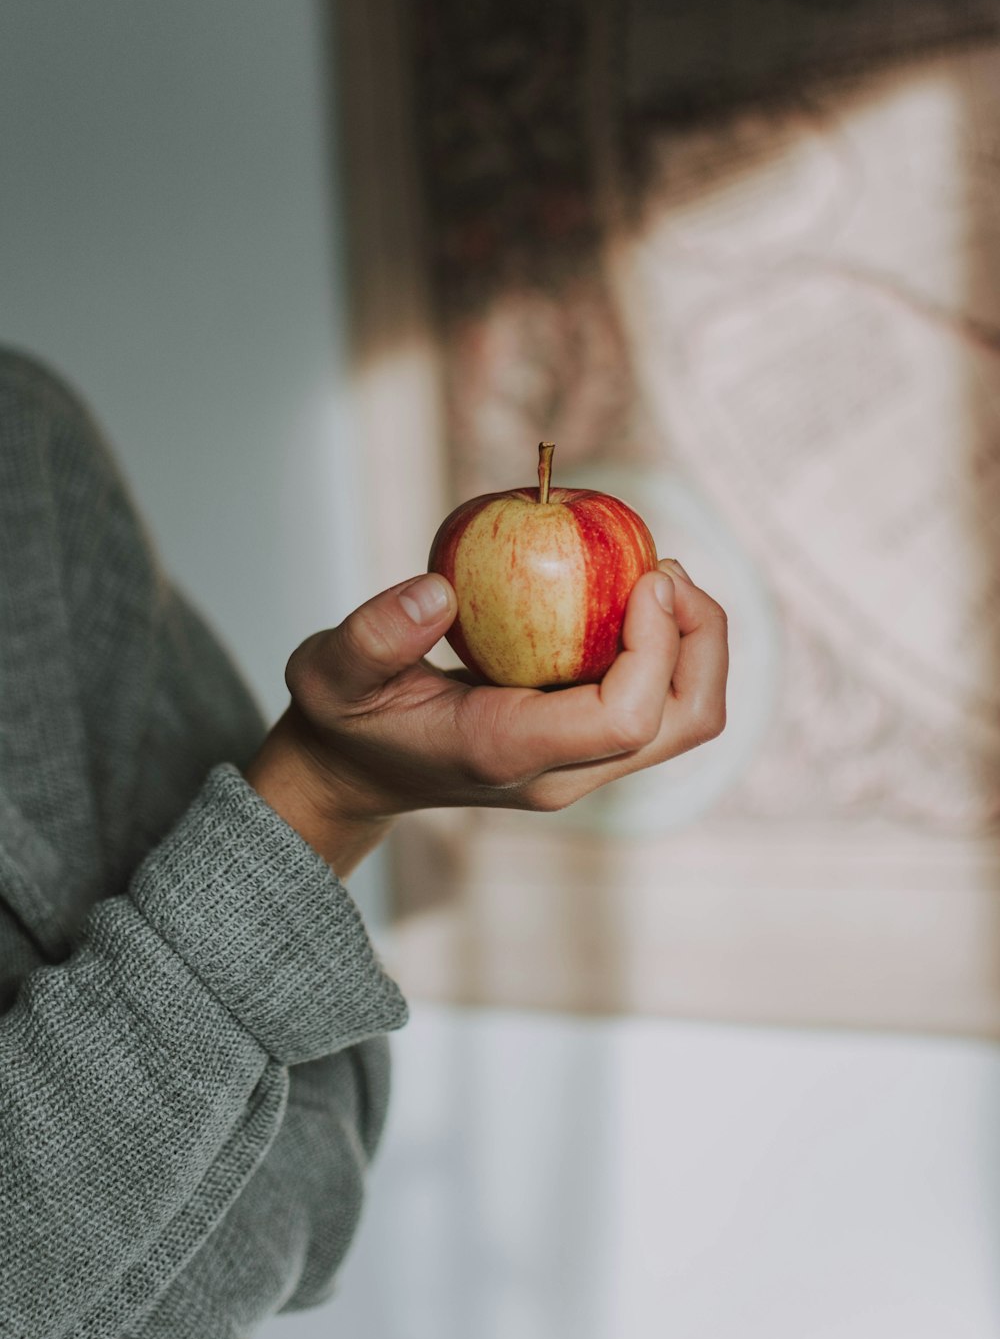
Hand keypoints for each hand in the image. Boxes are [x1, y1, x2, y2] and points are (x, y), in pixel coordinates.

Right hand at [244, 560, 726, 875]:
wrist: (353, 772)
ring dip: (693, 642)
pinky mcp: (586, 747)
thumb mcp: (329, 670)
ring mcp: (581, 766)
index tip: (645, 575)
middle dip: (702, 638)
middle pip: (686, 721)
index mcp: (510, 751)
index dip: (658, 645)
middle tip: (663, 566)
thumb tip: (438, 590)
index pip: (626, 718)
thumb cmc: (345, 717)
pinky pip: (660, 701)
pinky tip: (628, 593)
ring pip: (686, 718)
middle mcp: (563, 771)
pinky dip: (666, 647)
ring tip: (654, 575)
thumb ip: (372, 635)